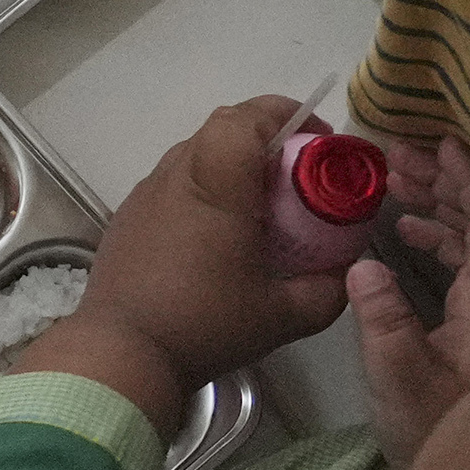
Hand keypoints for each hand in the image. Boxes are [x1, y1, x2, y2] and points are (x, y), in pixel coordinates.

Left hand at [40, 97, 354, 431]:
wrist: (121, 354)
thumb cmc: (205, 327)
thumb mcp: (284, 316)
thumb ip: (328, 288)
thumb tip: (348, 268)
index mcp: (215, 186)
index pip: (246, 118)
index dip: (286, 115)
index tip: (318, 142)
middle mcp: (176, 176)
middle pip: (222, 126)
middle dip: (267, 137)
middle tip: (297, 173)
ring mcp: (145, 194)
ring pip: (194, 151)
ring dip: (232, 162)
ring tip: (259, 203)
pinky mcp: (127, 216)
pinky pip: (172, 181)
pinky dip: (201, 187)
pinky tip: (215, 231)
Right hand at [353, 134, 469, 467]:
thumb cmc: (437, 433)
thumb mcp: (398, 379)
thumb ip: (383, 318)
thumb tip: (363, 265)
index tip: (441, 142)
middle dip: (448, 182)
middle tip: (400, 154)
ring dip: (442, 207)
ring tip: (397, 181)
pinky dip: (443, 239)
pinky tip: (408, 232)